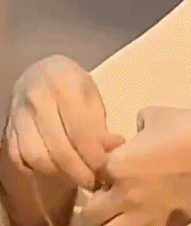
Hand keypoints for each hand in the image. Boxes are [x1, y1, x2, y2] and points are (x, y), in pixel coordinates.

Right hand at [2, 55, 124, 189]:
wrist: (39, 72)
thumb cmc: (72, 84)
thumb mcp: (91, 94)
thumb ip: (100, 123)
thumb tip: (116, 149)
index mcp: (65, 86)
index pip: (81, 130)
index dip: (94, 155)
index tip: (107, 170)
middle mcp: (38, 101)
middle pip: (59, 148)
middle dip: (80, 171)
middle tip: (96, 182)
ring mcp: (19, 116)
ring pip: (37, 157)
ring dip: (61, 173)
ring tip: (79, 176)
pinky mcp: (8, 130)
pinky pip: (20, 158)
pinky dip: (39, 170)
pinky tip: (57, 170)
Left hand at [80, 107, 190, 225]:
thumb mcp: (161, 114)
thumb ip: (139, 123)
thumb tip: (136, 133)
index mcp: (118, 164)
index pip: (88, 174)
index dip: (95, 171)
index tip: (107, 165)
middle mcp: (123, 195)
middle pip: (88, 215)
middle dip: (93, 206)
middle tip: (105, 195)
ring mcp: (142, 216)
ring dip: (108, 222)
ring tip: (118, 212)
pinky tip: (143, 216)